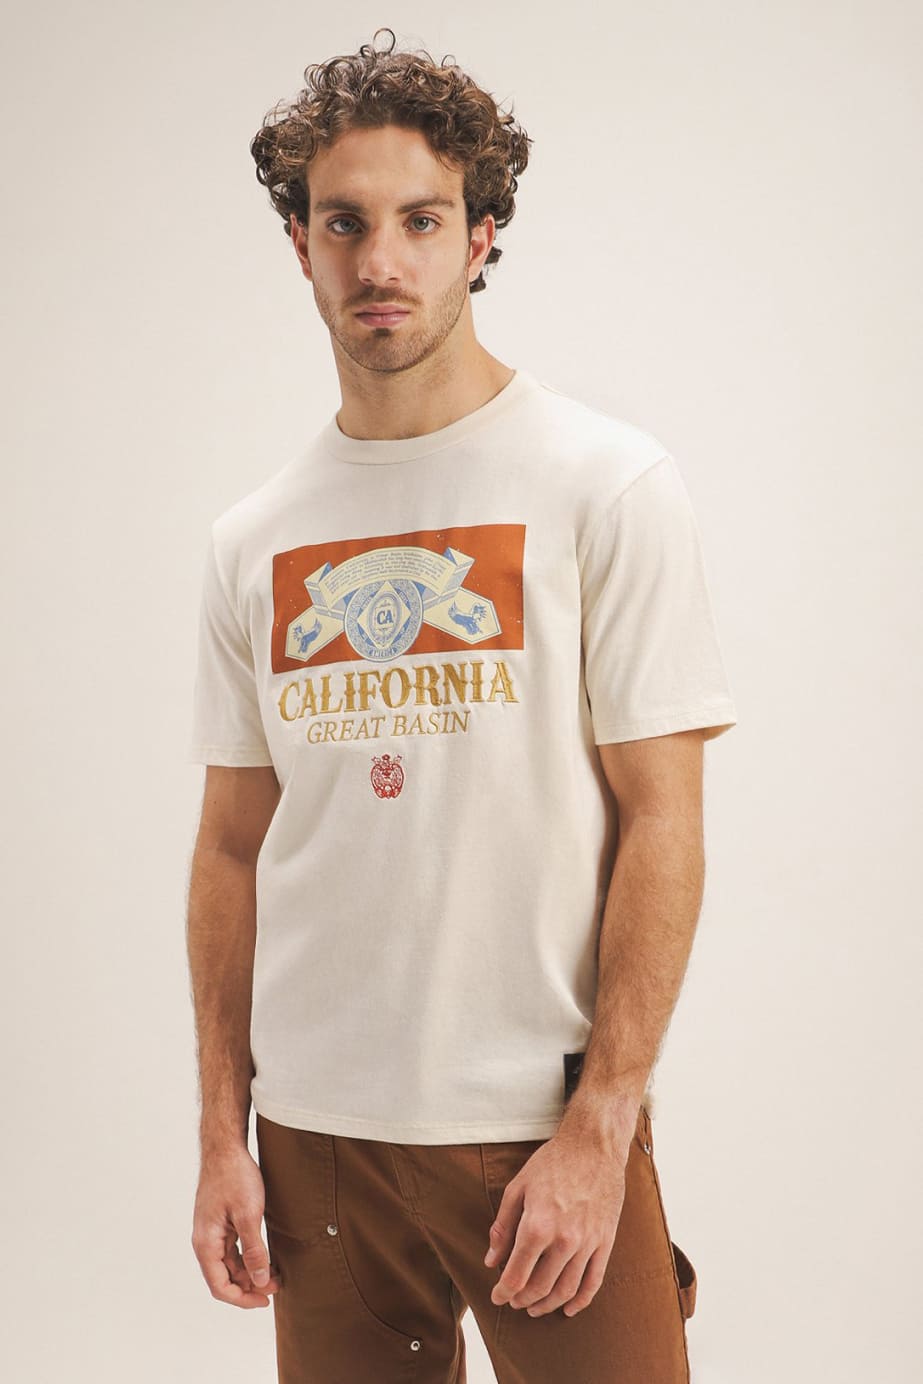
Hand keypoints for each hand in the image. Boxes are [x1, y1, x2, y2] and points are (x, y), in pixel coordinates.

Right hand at [191, 1145, 281, 1307]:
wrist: (226, 1148)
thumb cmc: (235, 1176)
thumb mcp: (249, 1214)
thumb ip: (254, 1250)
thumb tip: (260, 1281)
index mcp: (206, 1243)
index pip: (220, 1286)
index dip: (242, 1299)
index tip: (265, 1301)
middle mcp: (205, 1241)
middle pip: (224, 1278)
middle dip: (249, 1287)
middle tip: (276, 1287)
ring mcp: (211, 1232)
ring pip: (229, 1265)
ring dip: (250, 1273)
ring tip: (274, 1275)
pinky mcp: (219, 1224)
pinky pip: (231, 1250)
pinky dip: (247, 1258)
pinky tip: (264, 1258)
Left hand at [484, 1129, 626, 1317]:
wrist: (594, 1145)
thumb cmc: (553, 1162)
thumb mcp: (518, 1187)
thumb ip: (503, 1226)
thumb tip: (492, 1260)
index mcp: (538, 1225)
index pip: (517, 1275)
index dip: (504, 1292)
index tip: (497, 1297)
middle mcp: (564, 1239)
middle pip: (540, 1287)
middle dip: (523, 1299)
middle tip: (514, 1302)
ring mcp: (588, 1242)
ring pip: (566, 1289)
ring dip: (548, 1304)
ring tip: (535, 1307)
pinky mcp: (605, 1241)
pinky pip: (594, 1281)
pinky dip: (581, 1300)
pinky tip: (568, 1308)